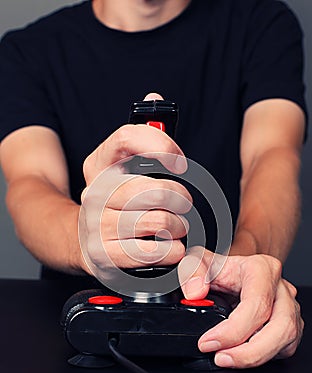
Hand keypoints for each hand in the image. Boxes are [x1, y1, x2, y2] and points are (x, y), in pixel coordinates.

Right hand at [81, 93, 190, 274]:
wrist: (85, 242)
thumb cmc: (116, 201)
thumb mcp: (123, 169)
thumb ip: (142, 138)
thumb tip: (154, 98)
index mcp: (99, 165)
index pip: (128, 138)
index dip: (162, 147)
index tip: (180, 163)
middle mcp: (94, 193)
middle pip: (155, 190)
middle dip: (180, 199)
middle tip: (182, 204)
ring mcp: (97, 225)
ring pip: (159, 221)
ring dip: (177, 226)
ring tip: (174, 227)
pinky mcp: (105, 254)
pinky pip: (154, 252)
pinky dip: (172, 250)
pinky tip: (169, 246)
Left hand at [178, 248, 303, 367]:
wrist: (231, 273)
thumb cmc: (218, 268)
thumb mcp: (196, 262)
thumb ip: (191, 271)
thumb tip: (195, 293)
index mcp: (262, 269)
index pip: (257, 303)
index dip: (233, 329)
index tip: (207, 342)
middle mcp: (281, 289)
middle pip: (280, 327)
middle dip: (249, 352)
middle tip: (219, 357)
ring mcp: (289, 309)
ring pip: (286, 341)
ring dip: (255, 357)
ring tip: (226, 359)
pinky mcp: (289, 327)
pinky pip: (284, 348)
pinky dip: (261, 357)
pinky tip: (239, 356)